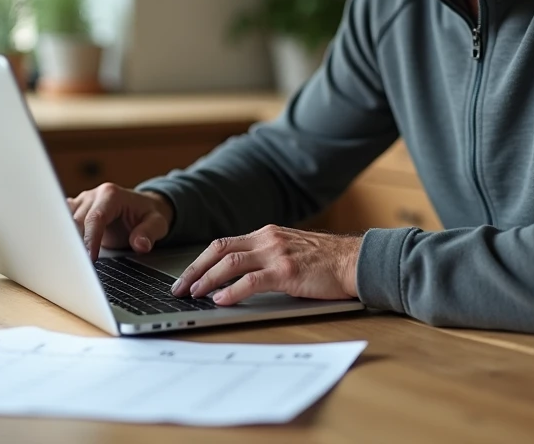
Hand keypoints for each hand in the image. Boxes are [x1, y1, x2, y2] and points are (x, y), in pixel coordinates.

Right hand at [66, 185, 173, 260]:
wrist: (142, 207)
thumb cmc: (147, 215)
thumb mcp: (157, 223)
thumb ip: (149, 233)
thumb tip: (140, 245)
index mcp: (111, 195)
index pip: (95, 218)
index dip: (90, 239)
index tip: (90, 259)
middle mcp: (93, 196)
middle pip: (76, 220)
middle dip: (75, 243)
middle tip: (77, 266)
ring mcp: (82, 202)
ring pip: (65, 222)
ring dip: (66, 240)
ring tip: (68, 261)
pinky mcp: (75, 210)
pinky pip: (62, 221)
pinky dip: (61, 235)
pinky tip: (60, 251)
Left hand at [171, 225, 361, 305]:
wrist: (355, 260)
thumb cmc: (326, 261)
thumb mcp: (290, 250)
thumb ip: (267, 257)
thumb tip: (239, 277)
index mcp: (266, 234)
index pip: (223, 244)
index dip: (201, 261)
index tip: (186, 277)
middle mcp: (268, 239)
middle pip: (219, 250)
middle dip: (195, 269)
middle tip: (178, 288)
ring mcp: (277, 254)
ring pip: (230, 263)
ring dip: (207, 280)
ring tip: (193, 294)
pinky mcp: (287, 271)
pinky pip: (252, 280)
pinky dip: (232, 290)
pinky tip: (221, 300)